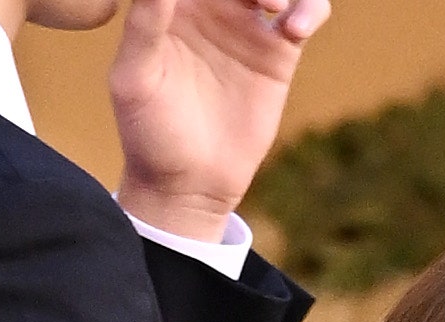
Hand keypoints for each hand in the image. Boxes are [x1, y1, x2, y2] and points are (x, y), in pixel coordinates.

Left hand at [110, 0, 328, 242]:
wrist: (188, 181)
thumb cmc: (149, 131)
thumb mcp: (135, 77)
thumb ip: (145, 23)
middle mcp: (208, 3)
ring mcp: (244, 24)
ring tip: (274, 5)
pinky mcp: (277, 53)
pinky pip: (302, 14)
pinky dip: (309, 9)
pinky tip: (295, 28)